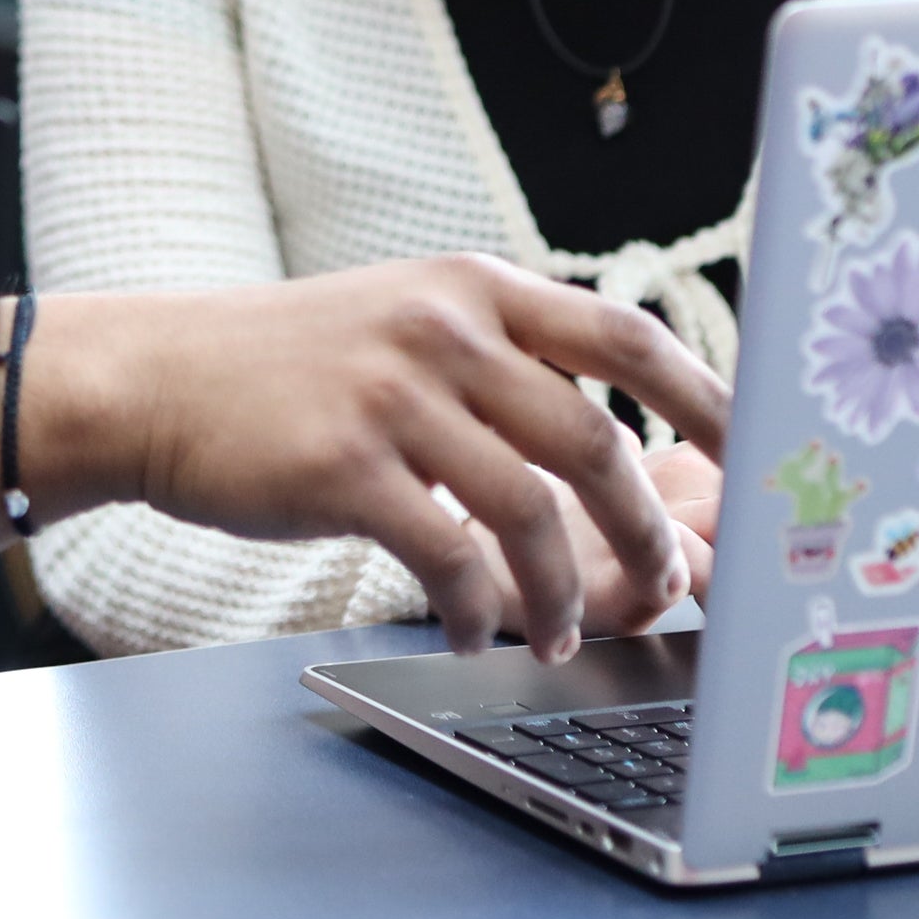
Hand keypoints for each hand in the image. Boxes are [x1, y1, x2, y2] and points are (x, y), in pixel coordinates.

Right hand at [9, 257, 732, 662]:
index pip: (627, 335)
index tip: (762, 456)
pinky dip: (481, 604)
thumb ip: (496, 359)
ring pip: (532, 508)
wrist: (156, 380)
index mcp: (474, 288)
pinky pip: (449, 554)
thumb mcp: (401, 321)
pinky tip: (477, 625)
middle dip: (649, 531)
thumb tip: (608, 440)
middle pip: (597, 437)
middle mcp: (446, 329)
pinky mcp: (346, 465)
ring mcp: (395, 395)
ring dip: (564, 590)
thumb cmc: (286, 368)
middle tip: (669, 585)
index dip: (712, 398)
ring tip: (561, 630)